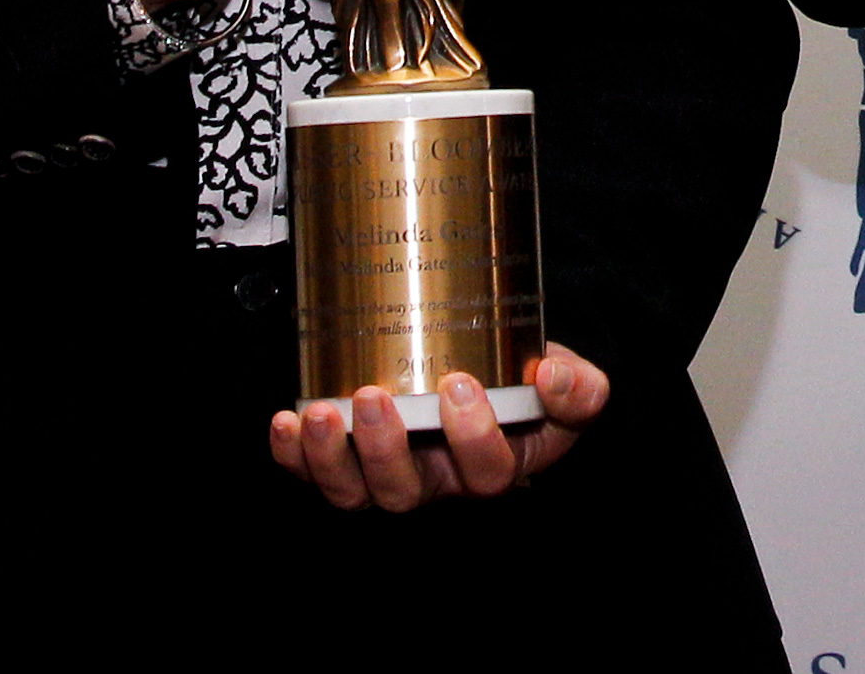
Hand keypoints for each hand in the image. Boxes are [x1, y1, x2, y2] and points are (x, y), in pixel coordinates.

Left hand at [270, 348, 607, 509]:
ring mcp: (390, 474)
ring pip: (354, 491)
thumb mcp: (574, 386)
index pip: (485, 474)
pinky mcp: (351, 459)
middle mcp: (438, 482)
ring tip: (318, 413)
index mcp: (495, 467)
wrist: (501, 373)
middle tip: (376, 398)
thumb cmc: (534, 386)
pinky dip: (294, 455)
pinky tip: (285, 421)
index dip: (471, 439)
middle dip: (384, 451)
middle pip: (405, 492)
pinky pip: (316, 472)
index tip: (460, 385)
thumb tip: (551, 373)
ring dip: (329, 457)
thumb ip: (578, 387)